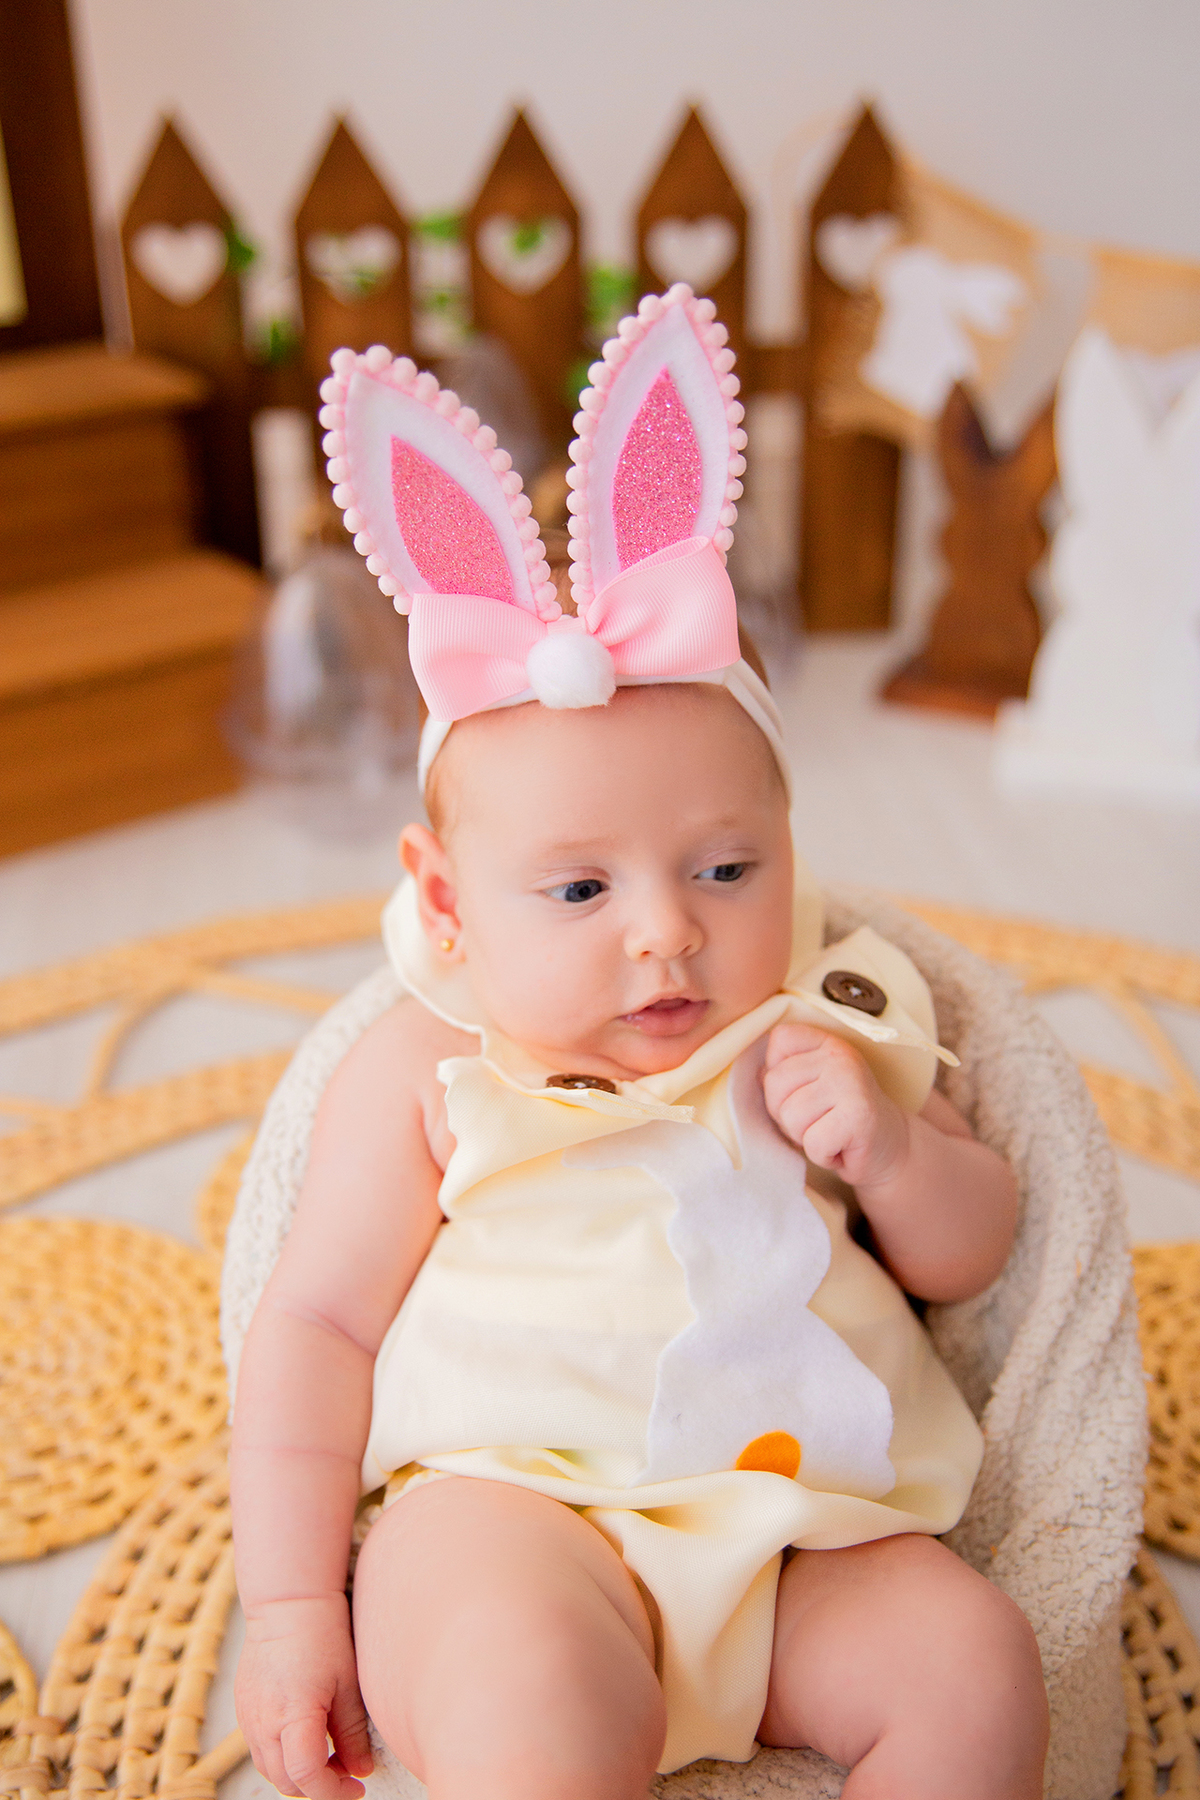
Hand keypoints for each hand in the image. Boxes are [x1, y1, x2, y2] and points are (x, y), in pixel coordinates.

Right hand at [236, 1593, 373, 1799]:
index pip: (306, 1777)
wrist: (288, 1600)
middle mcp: (263, 1723)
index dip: (333, 1792)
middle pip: (286, 1781)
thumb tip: (360, 1770)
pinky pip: (260, 1749)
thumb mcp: (348, 1684)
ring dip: (299, 1775)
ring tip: (330, 1756)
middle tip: (348, 1774)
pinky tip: (307, 1736)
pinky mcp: (244, 1709)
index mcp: (292, 1715)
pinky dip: (283, 1756)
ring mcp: (248, 1717)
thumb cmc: (322, 1634)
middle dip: (318, 1787)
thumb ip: (353, 1733)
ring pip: (270, 1770)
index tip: (356, 1788)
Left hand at [763, 1022, 909, 1192]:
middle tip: (819, 1121)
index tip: (805, 1091)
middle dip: (788, 1115)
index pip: (779, 1041)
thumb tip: (756, 1076)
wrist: (887, 1147)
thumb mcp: (810, 1086)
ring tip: (830, 1133)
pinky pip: (813, 1143)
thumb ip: (783, 1074)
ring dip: (806, 1137)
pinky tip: (841, 1148)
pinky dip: (823, 1155)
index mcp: (825, 1042)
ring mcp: (851, 1083)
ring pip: (791, 1116)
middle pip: (775, 1084)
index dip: (780, 1076)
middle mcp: (840, 1056)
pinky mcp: (858, 1116)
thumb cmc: (838, 1118)